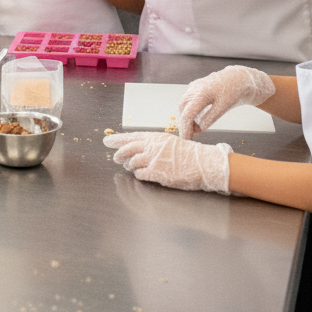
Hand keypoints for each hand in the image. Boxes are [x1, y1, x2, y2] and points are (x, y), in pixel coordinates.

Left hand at [104, 131, 231, 193]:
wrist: (203, 164)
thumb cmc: (189, 154)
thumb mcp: (169, 143)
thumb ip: (153, 144)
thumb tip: (138, 148)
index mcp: (155, 137)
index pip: (131, 137)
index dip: (117, 139)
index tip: (107, 141)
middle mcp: (152, 146)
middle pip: (127, 150)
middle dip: (118, 154)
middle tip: (115, 158)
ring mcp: (154, 160)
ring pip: (131, 163)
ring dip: (129, 166)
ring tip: (131, 168)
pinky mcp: (157, 173)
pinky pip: (140, 174)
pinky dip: (138, 175)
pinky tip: (141, 175)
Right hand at [178, 66, 274, 139]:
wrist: (239, 78)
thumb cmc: (233, 91)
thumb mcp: (224, 107)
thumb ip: (210, 117)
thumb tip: (200, 129)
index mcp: (201, 94)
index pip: (187, 114)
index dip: (185, 128)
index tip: (187, 140)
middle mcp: (194, 89)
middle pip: (183, 109)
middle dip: (185, 124)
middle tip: (190, 137)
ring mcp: (194, 87)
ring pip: (184, 105)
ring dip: (187, 118)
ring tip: (195, 129)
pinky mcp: (196, 87)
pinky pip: (188, 101)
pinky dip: (190, 111)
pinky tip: (197, 119)